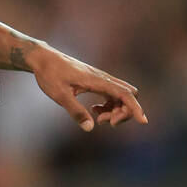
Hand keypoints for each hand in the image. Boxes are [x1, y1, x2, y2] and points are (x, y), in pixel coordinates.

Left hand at [26, 47, 147, 131]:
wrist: (43, 58)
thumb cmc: (49, 74)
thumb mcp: (60, 95)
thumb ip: (75, 111)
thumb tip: (90, 128)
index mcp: (97, 81)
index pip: (124, 94)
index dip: (135, 108)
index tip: (143, 121)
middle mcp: (103, 78)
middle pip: (128, 95)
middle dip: (123, 112)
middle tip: (102, 121)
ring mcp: (100, 79)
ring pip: (120, 95)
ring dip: (115, 110)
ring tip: (97, 118)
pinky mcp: (96, 81)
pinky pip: (111, 94)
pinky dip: (109, 105)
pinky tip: (94, 111)